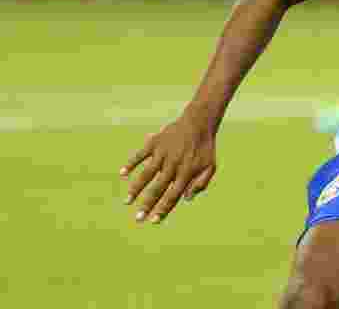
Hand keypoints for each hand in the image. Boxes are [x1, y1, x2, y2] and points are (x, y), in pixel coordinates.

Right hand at [120, 108, 217, 223]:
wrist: (199, 123)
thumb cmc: (205, 148)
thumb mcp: (210, 167)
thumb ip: (201, 184)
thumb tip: (187, 199)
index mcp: (186, 173)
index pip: (173, 196)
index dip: (163, 209)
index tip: (153, 221)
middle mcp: (173, 165)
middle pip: (158, 189)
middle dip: (147, 205)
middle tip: (138, 218)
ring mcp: (162, 154)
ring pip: (146, 174)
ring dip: (135, 189)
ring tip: (126, 202)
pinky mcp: (155, 143)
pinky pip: (140, 155)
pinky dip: (131, 163)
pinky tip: (122, 173)